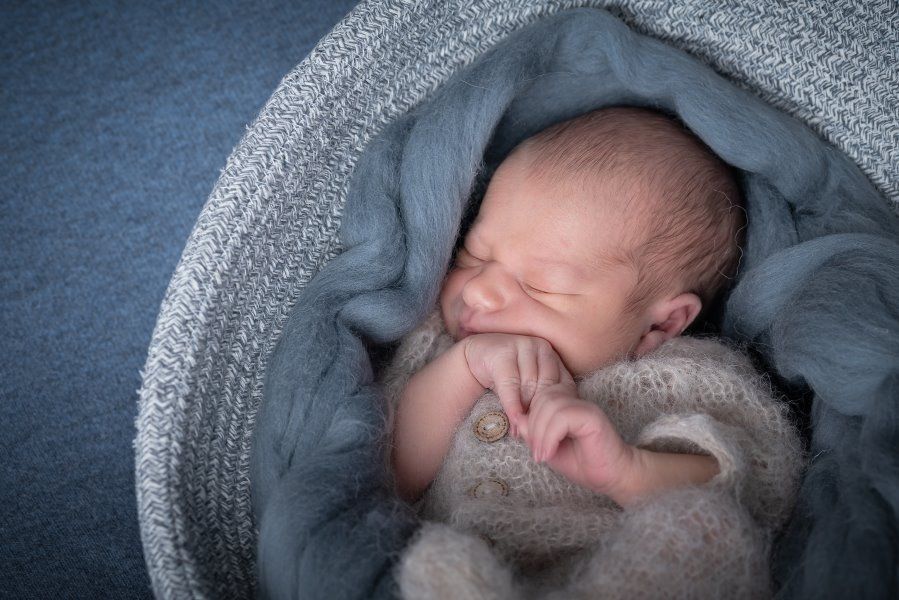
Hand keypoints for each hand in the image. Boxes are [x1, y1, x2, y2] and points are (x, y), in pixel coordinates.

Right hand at [462, 333, 573, 436]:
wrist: (477, 355)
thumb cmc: (508, 374)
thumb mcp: (529, 384)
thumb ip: (542, 398)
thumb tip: (553, 428)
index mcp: (554, 356)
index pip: (562, 386)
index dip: (555, 410)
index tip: (549, 429)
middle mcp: (541, 347)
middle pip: (546, 387)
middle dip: (539, 412)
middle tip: (535, 434)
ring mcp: (522, 346)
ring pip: (529, 386)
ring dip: (525, 411)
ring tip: (522, 429)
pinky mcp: (503, 353)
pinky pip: (510, 384)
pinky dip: (512, 404)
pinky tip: (513, 418)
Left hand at [519, 386, 635, 498]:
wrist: (611, 477)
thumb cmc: (582, 463)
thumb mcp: (548, 447)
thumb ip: (533, 432)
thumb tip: (517, 418)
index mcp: (566, 404)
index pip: (538, 397)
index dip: (528, 418)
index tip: (531, 445)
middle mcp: (575, 400)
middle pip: (542, 397)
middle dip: (532, 426)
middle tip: (536, 452)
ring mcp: (585, 407)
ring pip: (550, 405)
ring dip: (539, 433)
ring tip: (542, 454)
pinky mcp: (592, 417)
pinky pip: (563, 417)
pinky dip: (550, 436)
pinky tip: (549, 454)